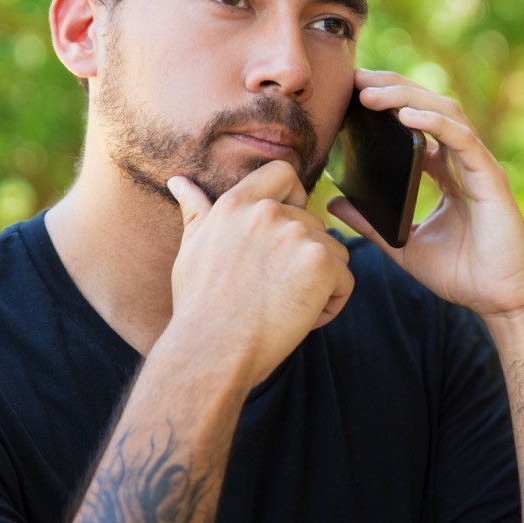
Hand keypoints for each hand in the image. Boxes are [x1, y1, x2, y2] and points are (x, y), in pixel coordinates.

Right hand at [167, 161, 353, 383]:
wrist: (210, 350)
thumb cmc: (199, 307)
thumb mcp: (192, 250)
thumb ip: (196, 211)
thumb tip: (179, 182)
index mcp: (236, 203)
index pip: (283, 172)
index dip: (295, 196)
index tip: (287, 228)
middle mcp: (268, 211)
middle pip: (314, 223)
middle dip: (304, 258)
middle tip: (272, 293)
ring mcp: (297, 234)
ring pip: (334, 253)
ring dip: (319, 283)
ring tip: (283, 308)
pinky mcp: (321, 262)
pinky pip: (345, 282)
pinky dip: (330, 305)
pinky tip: (299, 320)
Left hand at [326, 70, 523, 319]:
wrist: (502, 300)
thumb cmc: (463, 275)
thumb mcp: (404, 245)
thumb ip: (371, 224)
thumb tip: (333, 205)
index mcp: (447, 173)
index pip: (418, 124)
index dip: (390, 104)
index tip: (353, 94)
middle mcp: (463, 162)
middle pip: (429, 107)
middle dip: (393, 87)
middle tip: (356, 79)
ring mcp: (478, 165)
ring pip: (445, 113)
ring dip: (407, 97)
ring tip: (371, 93)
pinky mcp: (489, 177)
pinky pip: (461, 139)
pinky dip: (435, 123)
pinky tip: (407, 115)